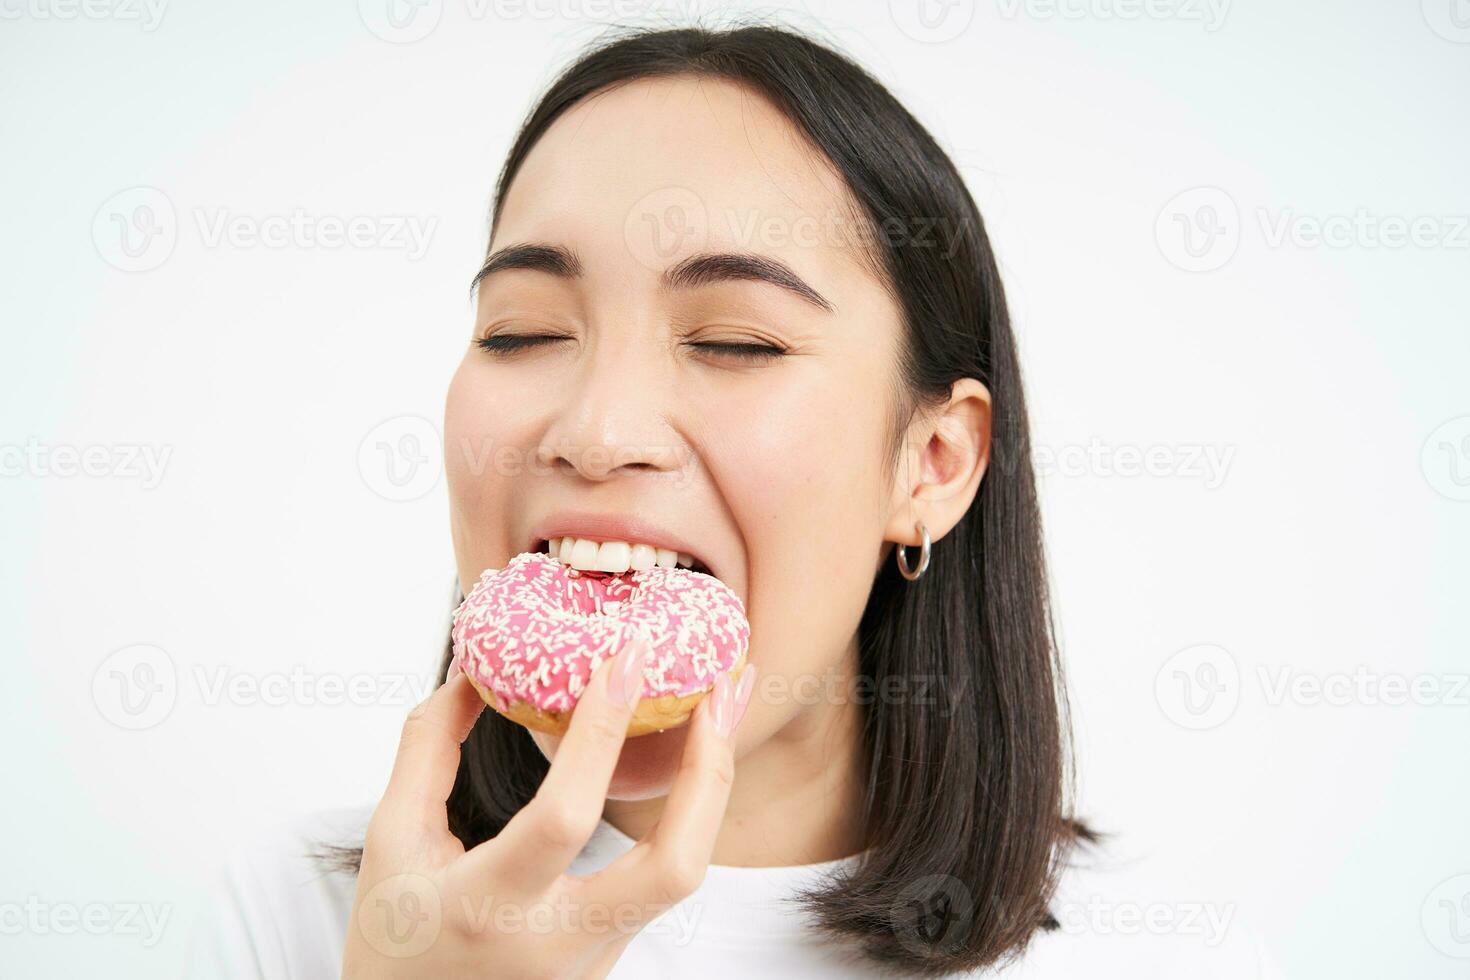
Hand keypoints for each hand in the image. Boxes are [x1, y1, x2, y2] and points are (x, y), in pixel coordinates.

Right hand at [342, 638, 756, 978]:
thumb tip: (470, 675)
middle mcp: (557, 941)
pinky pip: (665, 875)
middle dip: (709, 772)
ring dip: (712, 785)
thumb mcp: (390, 842)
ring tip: (722, 706)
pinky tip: (693, 757)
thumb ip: (428, 751)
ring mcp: (596, 957)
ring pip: (684, 872)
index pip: (565, 817)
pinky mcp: (613, 955)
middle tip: (722, 689)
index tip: (627, 657)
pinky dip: (689, 810)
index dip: (600, 733)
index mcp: (490, 906)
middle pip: (674, 866)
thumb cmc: (394, 941)